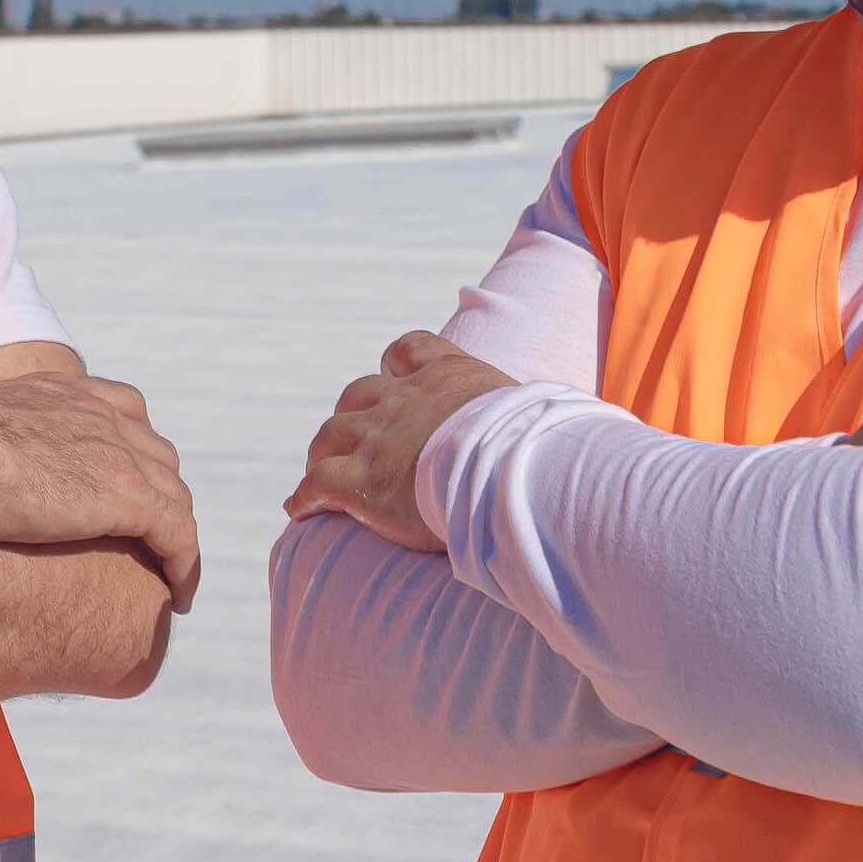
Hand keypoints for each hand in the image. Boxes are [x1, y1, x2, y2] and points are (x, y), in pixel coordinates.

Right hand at [0, 370, 203, 611]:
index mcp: (73, 393)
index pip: (127, 415)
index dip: (133, 454)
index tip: (128, 484)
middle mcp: (108, 417)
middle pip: (158, 459)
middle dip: (160, 496)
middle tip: (151, 540)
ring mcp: (125, 456)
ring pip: (176, 501)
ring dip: (178, 539)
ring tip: (172, 576)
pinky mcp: (132, 499)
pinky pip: (179, 537)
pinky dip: (185, 568)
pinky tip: (180, 599)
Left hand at [283, 332, 516, 552]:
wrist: (507, 469)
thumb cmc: (535, 448)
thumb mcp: (534, 414)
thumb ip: (527, 416)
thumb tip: (564, 433)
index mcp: (448, 376)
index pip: (410, 351)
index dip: (396, 367)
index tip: (393, 378)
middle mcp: (404, 399)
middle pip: (358, 395)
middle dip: (353, 417)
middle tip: (356, 443)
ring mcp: (376, 437)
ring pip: (330, 436)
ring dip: (323, 454)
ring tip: (320, 474)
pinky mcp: (360, 480)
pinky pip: (317, 485)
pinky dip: (304, 497)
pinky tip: (298, 510)